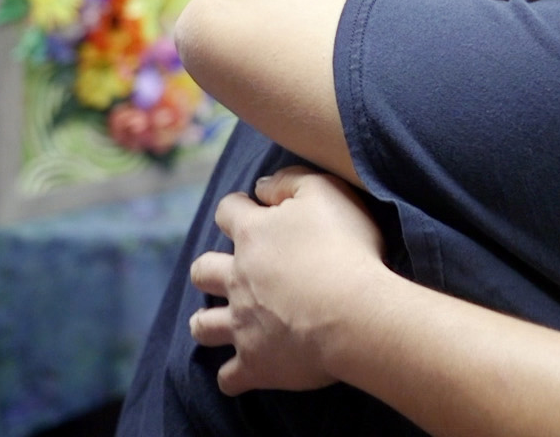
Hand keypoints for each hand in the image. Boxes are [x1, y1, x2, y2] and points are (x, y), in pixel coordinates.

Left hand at [188, 167, 389, 394]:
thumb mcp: (327, 193)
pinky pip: (229, 377)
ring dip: (207, 322)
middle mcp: (238, 278)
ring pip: (203, 325)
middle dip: (210, 269)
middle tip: (234, 271)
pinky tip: (243, 373)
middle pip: (203, 271)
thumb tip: (261, 187)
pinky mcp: (255, 363)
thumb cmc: (347, 249)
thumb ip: (291, 181)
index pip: (228, 211)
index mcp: (253, 235)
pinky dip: (234, 376)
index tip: (252, 209)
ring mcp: (242, 324)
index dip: (237, 208)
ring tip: (222, 322)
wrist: (357, 314)